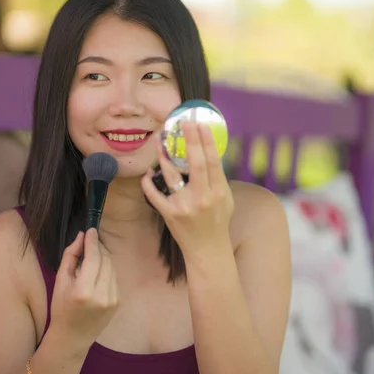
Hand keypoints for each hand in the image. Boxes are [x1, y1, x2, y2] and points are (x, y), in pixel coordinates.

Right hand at [49, 228, 118, 349]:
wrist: (72, 337)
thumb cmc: (61, 309)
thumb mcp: (60, 281)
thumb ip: (70, 256)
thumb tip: (81, 236)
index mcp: (84, 291)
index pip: (94, 258)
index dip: (93, 241)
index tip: (91, 230)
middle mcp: (101, 295)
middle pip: (105, 260)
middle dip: (98, 248)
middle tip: (89, 242)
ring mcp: (112, 300)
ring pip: (112, 267)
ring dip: (103, 258)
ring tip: (90, 258)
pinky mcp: (118, 302)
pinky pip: (114, 278)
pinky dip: (106, 270)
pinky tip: (96, 273)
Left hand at [141, 121, 233, 257]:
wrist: (208, 250)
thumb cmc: (218, 221)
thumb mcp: (226, 199)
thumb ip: (219, 178)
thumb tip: (210, 150)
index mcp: (219, 192)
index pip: (213, 161)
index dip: (207, 141)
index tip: (200, 123)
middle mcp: (203, 198)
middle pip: (196, 163)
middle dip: (190, 140)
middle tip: (183, 123)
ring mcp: (185, 206)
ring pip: (172, 176)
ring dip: (163, 156)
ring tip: (159, 140)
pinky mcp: (170, 214)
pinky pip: (155, 195)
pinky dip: (149, 183)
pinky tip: (147, 173)